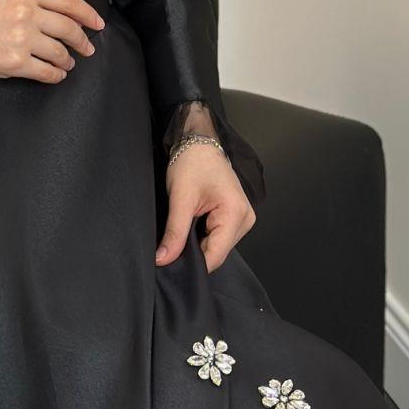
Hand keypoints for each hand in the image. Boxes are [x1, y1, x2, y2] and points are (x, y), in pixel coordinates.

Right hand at [0, 0, 104, 80]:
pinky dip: (56, 75)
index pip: (69, 1)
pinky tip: (56, 74)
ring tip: (68, 63)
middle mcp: (27, 11)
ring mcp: (22, 38)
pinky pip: (47, 72)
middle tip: (87, 48)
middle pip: (69, 28)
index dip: (88, 14)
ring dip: (68, 60)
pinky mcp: (15, 62)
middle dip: (82, 41)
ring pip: (60, 52)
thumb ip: (33, 0)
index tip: (97, 24)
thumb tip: (62, 19)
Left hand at [155, 142, 255, 273]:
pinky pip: (218, 238)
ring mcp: (243, 219)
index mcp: (236, 214)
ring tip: (184, 229)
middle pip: (218, 253)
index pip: (215, 255)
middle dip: (194, 254)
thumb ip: (174, 232)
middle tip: (172, 244)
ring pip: (218, 248)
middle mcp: (245, 219)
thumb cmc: (193, 162)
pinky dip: (203, 237)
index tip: (170, 264)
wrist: (199, 143)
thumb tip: (164, 259)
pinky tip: (192, 227)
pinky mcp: (235, 218)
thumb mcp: (180, 199)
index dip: (193, 264)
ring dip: (198, 245)